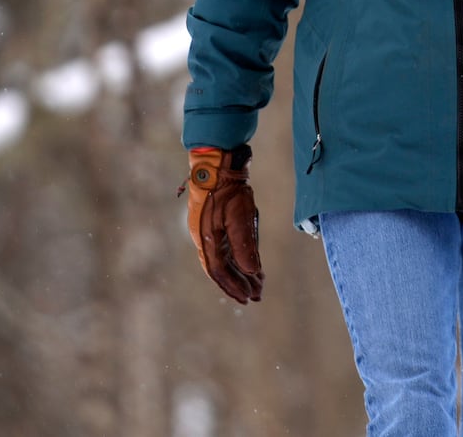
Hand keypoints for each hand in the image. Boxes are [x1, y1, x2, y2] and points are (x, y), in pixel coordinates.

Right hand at [183, 145, 263, 303]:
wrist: (217, 163)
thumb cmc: (227, 189)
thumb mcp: (239, 217)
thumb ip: (244, 245)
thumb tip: (251, 272)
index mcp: (207, 241)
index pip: (220, 272)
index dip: (234, 287)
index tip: (249, 299)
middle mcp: (205, 240)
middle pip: (222, 269)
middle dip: (239, 283)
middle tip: (257, 295)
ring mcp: (209, 232)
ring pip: (225, 259)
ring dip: (241, 272)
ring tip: (257, 283)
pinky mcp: (215, 224)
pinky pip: (226, 248)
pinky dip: (239, 258)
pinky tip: (250, 263)